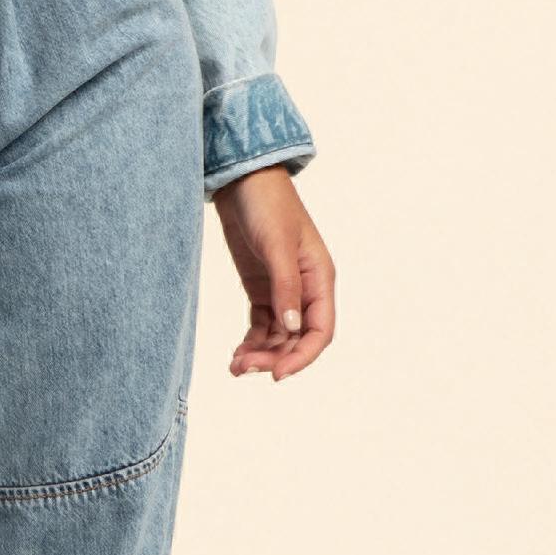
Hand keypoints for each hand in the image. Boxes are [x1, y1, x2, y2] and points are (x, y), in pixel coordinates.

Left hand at [215, 165, 333, 380]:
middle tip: (244, 368)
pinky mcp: (261, 289)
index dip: (302, 356)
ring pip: (278, 336)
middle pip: (297, 339)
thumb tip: (291, 329)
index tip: (277, 373)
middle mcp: (305, 289)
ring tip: (235, 366)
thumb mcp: (277, 245)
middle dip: (274, 357)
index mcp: (319, 278)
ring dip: (260, 353)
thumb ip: (285, 287)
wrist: (242, 181)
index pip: (320, 330)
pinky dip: (251, 342)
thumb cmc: (268, 205)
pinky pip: (261, 325)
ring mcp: (282, 290)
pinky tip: (237, 353)